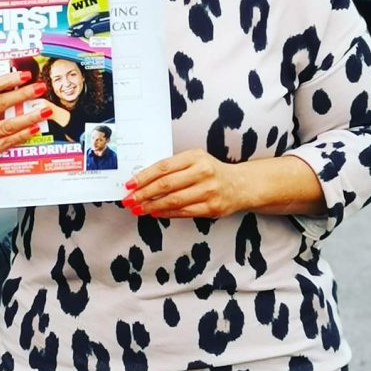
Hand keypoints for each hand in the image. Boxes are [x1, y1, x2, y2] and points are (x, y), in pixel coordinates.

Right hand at [0, 71, 51, 171]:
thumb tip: (17, 83)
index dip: (8, 80)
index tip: (25, 75)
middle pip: (0, 103)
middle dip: (23, 94)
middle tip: (39, 88)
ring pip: (7, 124)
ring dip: (29, 116)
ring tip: (45, 109)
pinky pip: (8, 141)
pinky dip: (23, 134)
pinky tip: (35, 127)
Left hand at [121, 149, 245, 218]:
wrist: (240, 185)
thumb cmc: (210, 171)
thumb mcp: (194, 160)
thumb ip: (172, 168)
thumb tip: (142, 180)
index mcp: (195, 157)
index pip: (163, 167)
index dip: (144, 177)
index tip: (129, 184)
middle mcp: (203, 172)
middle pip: (166, 185)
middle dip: (143, 194)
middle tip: (129, 200)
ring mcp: (209, 191)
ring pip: (174, 200)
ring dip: (152, 206)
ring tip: (138, 208)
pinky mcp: (212, 208)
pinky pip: (184, 212)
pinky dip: (166, 213)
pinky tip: (154, 213)